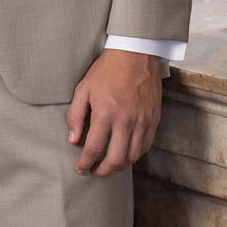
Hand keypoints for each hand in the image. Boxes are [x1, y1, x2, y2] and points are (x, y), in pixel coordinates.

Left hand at [67, 49, 162, 174]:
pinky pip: (145, 146)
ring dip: (119, 166)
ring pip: (132, 156)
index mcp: (105, 113)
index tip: (80, 169)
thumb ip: (75, 115)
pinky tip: (125, 154)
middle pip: (115, 159)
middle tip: (95, 171)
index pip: (94, 149)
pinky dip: (135, 155)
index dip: (85, 163)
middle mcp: (125, 121)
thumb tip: (73, 139)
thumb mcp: (83, 89)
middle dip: (103, 171)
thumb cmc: (106, 71)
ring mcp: (142, 121)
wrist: (135, 55)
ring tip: (109, 165)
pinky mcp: (154, 119)